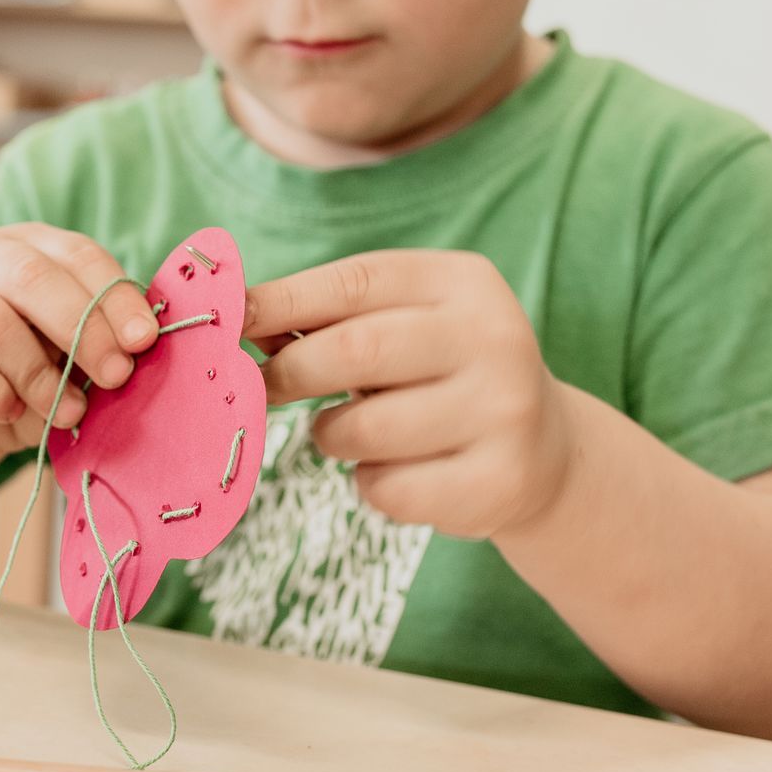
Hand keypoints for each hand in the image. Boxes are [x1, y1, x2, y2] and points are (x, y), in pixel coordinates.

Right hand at [0, 224, 159, 481]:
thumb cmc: (20, 384)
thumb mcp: (68, 361)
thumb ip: (96, 345)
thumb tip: (136, 348)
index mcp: (20, 247)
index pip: (74, 252)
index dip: (113, 295)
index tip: (144, 341)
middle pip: (29, 275)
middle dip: (82, 328)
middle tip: (115, 376)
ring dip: (37, 373)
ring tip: (63, 410)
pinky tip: (8, 412)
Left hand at [244, 250, 574, 538]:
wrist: (544, 451)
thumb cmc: (442, 375)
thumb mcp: (404, 326)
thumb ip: (331, 318)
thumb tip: (237, 316)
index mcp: (463, 282)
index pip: (354, 283)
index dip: (281, 302)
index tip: (227, 322)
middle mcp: (494, 337)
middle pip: (354, 351)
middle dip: (290, 373)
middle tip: (261, 388)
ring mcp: (504, 411)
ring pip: (363, 430)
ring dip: (332, 436)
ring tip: (351, 431)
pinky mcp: (498, 481)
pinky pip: (387, 489)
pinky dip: (370, 484)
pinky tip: (400, 470)